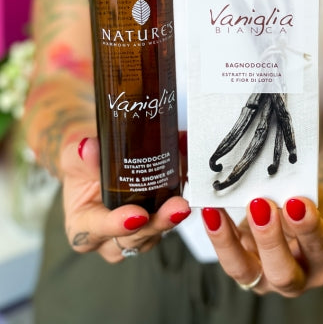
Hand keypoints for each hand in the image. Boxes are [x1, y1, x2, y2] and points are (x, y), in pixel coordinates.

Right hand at [60, 136, 190, 262]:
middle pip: (136, 238)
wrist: (97, 160)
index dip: (118, 226)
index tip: (137, 216)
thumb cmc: (82, 167)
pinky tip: (186, 177)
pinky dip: (180, 195)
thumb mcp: (73, 157)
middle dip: (158, 223)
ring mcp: (135, 232)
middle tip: (175, 208)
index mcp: (83, 227)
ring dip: (173, 215)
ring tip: (184, 200)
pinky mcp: (155, 220)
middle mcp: (109, 236)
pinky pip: (170, 214)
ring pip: (156, 231)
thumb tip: (89, 148)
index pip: (99, 231)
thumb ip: (79, 156)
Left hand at [201, 190, 322, 295]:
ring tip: (218, 210)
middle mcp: (297, 278)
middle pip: (283, 273)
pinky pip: (227, 257)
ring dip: (229, 241)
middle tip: (260, 204)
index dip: (308, 227)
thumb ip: (297, 192)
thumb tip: (272, 176)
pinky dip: (216, 234)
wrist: (303, 218)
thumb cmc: (311, 204)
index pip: (319, 248)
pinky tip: (209, 211)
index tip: (297, 202)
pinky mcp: (243, 269)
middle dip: (269, 239)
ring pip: (245, 271)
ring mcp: (267, 279)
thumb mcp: (311, 196)